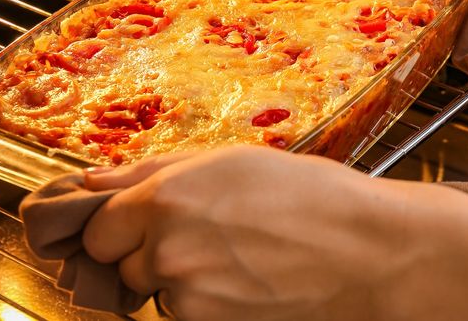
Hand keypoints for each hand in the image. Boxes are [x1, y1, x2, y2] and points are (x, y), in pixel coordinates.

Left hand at [81, 145, 467, 320]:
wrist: (372, 254)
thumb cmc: (312, 198)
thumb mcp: (232, 162)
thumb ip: (155, 171)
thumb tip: (94, 182)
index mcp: (166, 198)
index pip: (99, 224)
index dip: (121, 223)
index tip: (142, 223)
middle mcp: (166, 251)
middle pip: (121, 263)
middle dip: (147, 251)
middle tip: (206, 238)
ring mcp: (187, 299)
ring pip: (155, 293)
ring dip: (178, 279)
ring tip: (237, 260)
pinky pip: (185, 317)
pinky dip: (205, 304)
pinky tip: (248, 283)